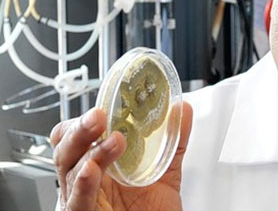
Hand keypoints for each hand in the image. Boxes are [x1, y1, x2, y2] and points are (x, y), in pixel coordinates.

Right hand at [50, 101, 192, 210]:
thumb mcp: (165, 172)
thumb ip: (173, 140)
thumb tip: (182, 109)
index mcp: (100, 164)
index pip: (78, 135)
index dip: (85, 119)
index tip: (106, 105)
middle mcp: (85, 180)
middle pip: (66, 148)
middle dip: (79, 128)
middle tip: (99, 116)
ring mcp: (82, 199)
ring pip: (68, 170)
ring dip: (91, 151)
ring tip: (115, 140)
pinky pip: (76, 201)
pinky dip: (82, 184)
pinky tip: (90, 170)